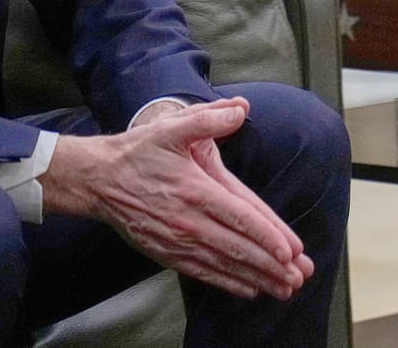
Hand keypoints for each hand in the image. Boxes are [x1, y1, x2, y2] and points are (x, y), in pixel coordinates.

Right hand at [41, 99, 311, 299]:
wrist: (98, 179)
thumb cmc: (137, 152)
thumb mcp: (171, 126)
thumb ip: (208, 118)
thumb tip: (241, 108)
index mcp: (194, 189)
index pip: (240, 217)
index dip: (268, 235)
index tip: (292, 251)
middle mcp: (187, 220)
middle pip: (237, 247)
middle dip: (272, 265)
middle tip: (299, 276)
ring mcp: (176, 240)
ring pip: (223, 264)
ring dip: (256, 279)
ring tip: (283, 289)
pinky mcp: (166, 253)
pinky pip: (202, 273)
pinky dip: (228, 283)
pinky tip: (249, 289)